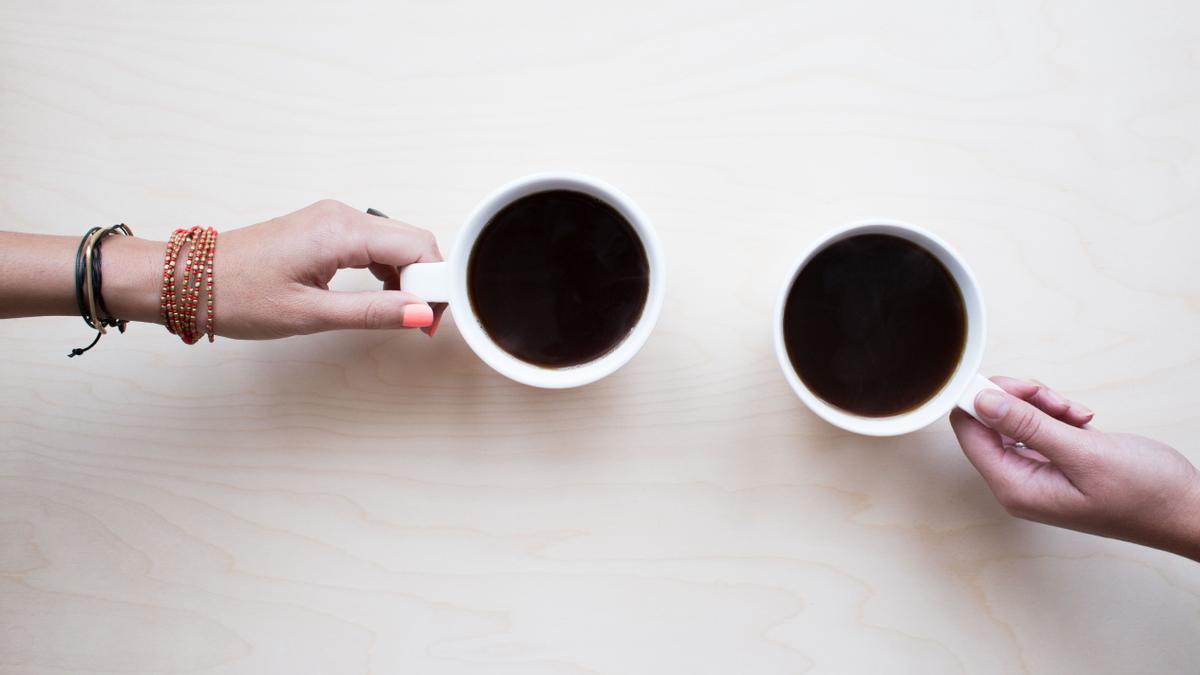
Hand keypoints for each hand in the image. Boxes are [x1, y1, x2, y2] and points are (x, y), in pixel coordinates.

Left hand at [197, 199, 444, 338]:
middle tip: (423, 323)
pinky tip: (383, 298)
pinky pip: (374, 244)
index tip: (435, 319)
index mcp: (341, 230)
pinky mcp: (324, 230)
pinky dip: (388, 271)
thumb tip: (421, 314)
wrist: (186, 280)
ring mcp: (332, 220)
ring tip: (403, 316)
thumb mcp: (310, 314)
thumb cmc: (236, 294)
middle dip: (428, 281)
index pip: (418, 246)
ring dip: (409, 278)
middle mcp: (341, 216)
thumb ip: (372, 312)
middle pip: (412, 241)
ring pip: (396, 243)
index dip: (437, 283)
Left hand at [950, 377, 1199, 560]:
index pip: (969, 432)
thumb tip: (981, 402)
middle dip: (1020, 400)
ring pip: (1016, 418)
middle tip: (1055, 401)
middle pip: (989, 420)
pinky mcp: (1056, 461)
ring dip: (1043, 405)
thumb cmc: (1144, 494)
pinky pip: (1039, 425)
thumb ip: (1027, 426)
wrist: (1187, 510)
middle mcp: (1018, 481)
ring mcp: (1037, 471)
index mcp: (1014, 487)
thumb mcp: (1083, 453)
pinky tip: (1083, 421)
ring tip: (1078, 415)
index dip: (981, 400)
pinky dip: (1058, 415)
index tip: (1013, 386)